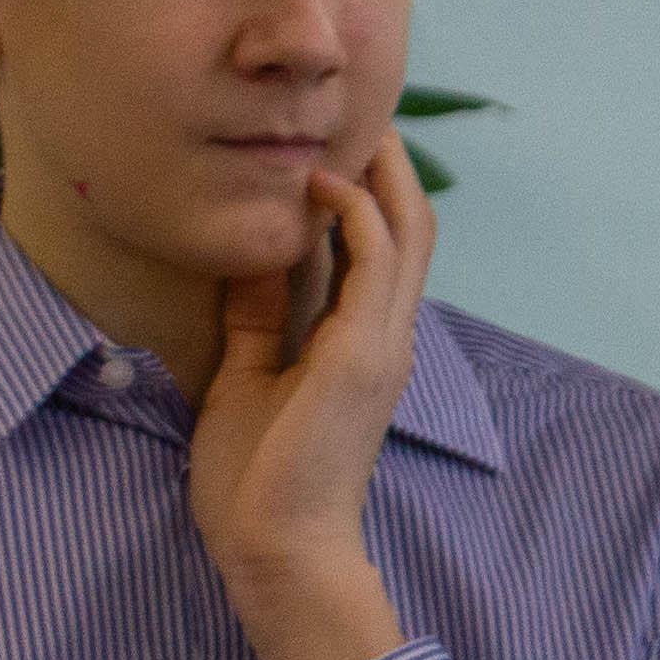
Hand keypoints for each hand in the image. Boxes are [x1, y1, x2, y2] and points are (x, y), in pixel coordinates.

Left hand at [191, 131, 433, 659]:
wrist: (277, 548)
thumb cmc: (257, 482)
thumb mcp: (249, 377)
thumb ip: (259, 320)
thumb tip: (249, 260)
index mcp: (360, 348)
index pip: (380, 254)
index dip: (367, 194)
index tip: (332, 142)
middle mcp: (384, 340)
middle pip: (410, 230)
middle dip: (388, 167)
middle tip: (358, 111)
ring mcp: (381, 346)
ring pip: (405, 234)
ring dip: (378, 174)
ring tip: (347, 123)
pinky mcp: (361, 355)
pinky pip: (374, 262)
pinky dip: (354, 213)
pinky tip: (320, 181)